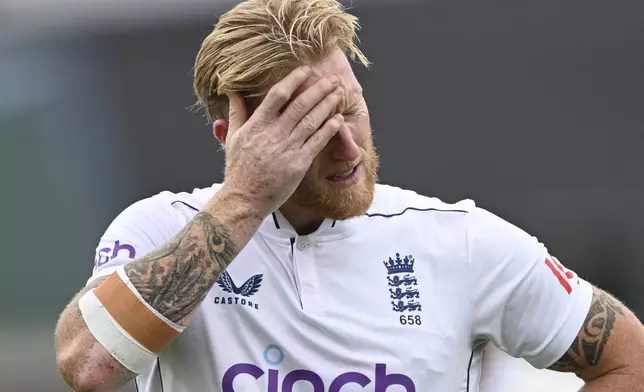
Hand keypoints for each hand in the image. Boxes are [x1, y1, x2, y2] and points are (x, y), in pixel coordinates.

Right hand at [221, 66, 344, 217]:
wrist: (244, 198)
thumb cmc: (238, 169)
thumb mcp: (232, 137)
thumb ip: (236, 112)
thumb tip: (232, 91)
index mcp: (257, 125)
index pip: (277, 95)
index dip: (293, 80)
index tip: (306, 71)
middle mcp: (273, 134)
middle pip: (300, 105)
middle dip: (318, 89)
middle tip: (332, 79)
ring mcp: (287, 148)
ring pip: (311, 121)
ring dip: (327, 105)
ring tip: (339, 93)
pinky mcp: (299, 164)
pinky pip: (317, 142)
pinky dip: (329, 129)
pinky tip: (339, 119)